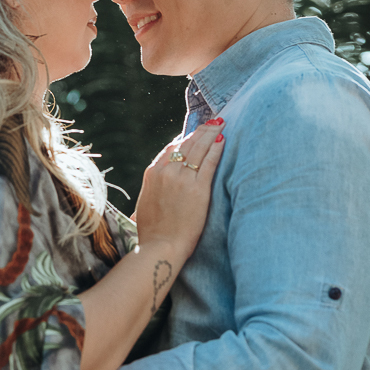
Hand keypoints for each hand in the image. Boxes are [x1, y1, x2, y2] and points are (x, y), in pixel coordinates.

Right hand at [134, 120, 223, 260]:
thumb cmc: (153, 231)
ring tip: (220, 125)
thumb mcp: (146, 202)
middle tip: (212, 123)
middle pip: (186, 144)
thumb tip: (159, 183)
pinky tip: (223, 141)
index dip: (185, 139)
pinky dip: (216, 149)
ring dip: (210, 135)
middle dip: (200, 132)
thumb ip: (154, 187)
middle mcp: (167, 171)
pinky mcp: (198, 188)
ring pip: (199, 149)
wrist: (161, 246)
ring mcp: (182, 178)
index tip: (194, 134)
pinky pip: (209, 162)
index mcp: (153, 173)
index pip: (171, 148)